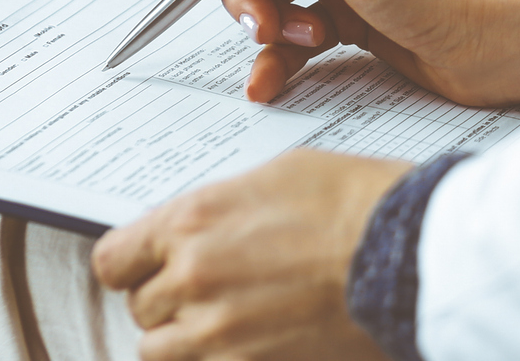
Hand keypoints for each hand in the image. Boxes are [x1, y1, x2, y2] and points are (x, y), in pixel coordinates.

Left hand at [92, 149, 409, 360]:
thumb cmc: (351, 202)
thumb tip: (196, 230)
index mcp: (190, 223)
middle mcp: (193, 279)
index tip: (148, 267)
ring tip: (225, 323)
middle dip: (169, 300)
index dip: (132, 265)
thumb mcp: (271, 177)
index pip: (114, 260)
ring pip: (160, 352)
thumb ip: (217, 211)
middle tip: (209, 290)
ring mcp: (218, 334)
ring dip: (184, 339)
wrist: (405, 250)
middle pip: (141, 308)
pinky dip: (220, 357)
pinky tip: (253, 342)